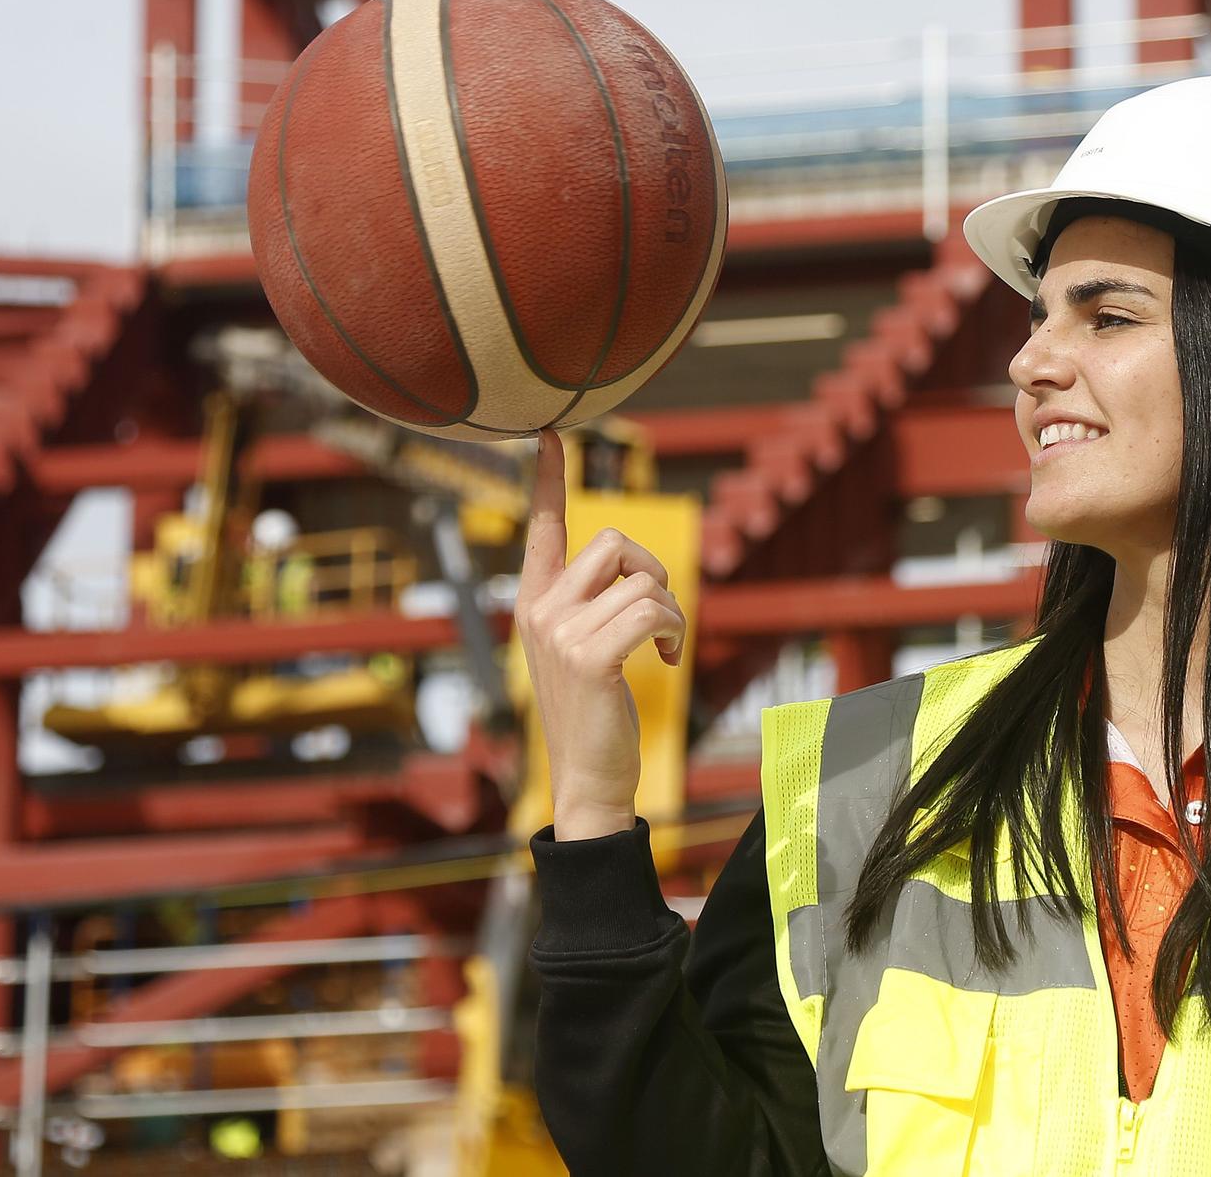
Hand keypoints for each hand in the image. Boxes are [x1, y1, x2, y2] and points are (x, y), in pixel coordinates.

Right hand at [514, 427, 687, 839]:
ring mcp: (558, 631)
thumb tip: (634, 571)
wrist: (589, 777)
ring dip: (672, 612)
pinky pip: (653, 610)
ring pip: (643, 580)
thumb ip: (594, 605)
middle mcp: (538, 608)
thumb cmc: (596, 712)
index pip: (542, 527)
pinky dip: (675, 632)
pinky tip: (667, 661)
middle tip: (659, 618)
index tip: (550, 434)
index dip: (549, 479)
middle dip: (654, 572)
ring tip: (664, 647)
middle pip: (616, 542)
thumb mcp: (585, 649)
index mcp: (534, 601)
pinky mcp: (588, 656)